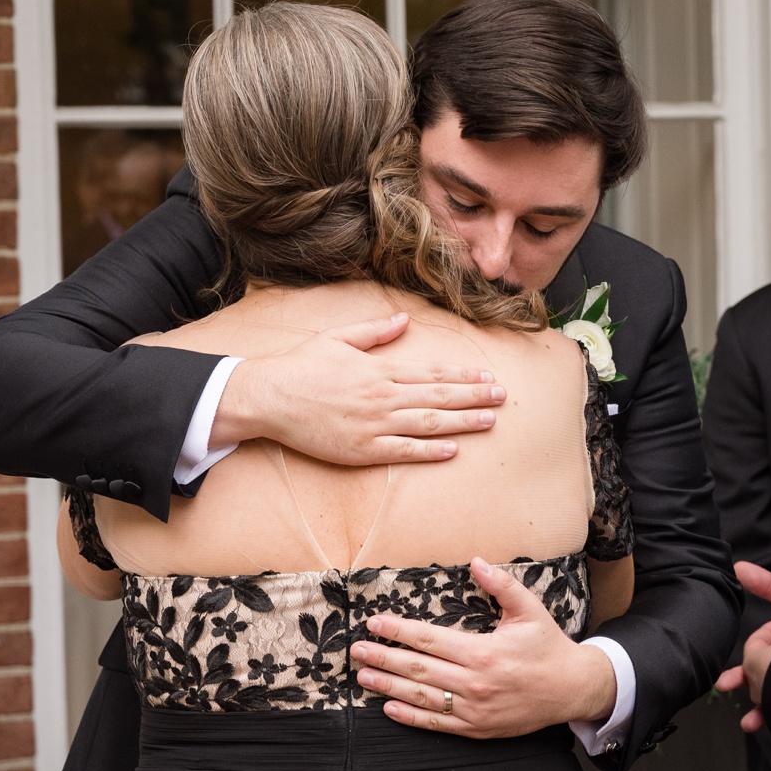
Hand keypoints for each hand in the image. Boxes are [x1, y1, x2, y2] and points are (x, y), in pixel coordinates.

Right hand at [211, 312, 505, 465]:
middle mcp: (382, 397)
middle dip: (474, 397)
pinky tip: (453, 450)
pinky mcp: (361, 449)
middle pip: (438, 398)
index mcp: (379, 370)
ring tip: (490, 420)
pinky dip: (429, 451)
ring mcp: (373, 425)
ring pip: (428, 424)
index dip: (462, 376)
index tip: (486, 376)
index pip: (431, 374)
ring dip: (462, 422)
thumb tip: (404, 319)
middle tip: (502, 396)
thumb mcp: (338, 338)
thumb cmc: (300, 366)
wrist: (268, 397)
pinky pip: (402, 451)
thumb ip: (374, 332)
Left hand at [351, 558, 617, 737]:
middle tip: (357, 650)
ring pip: (422, 697)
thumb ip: (501, 586)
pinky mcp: (477, 728)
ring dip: (389, 687)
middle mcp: (474, 682)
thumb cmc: (548, 647)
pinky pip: (437, 724)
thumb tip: (476, 561)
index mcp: (483, 651)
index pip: (429, 639)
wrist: (571, 689)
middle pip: (418, 668)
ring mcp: (474, 709)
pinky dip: (411, 717)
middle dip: (383, 657)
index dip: (398, 630)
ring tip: (364, 677)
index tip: (375, 623)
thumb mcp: (529, 610)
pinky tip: (390, 709)